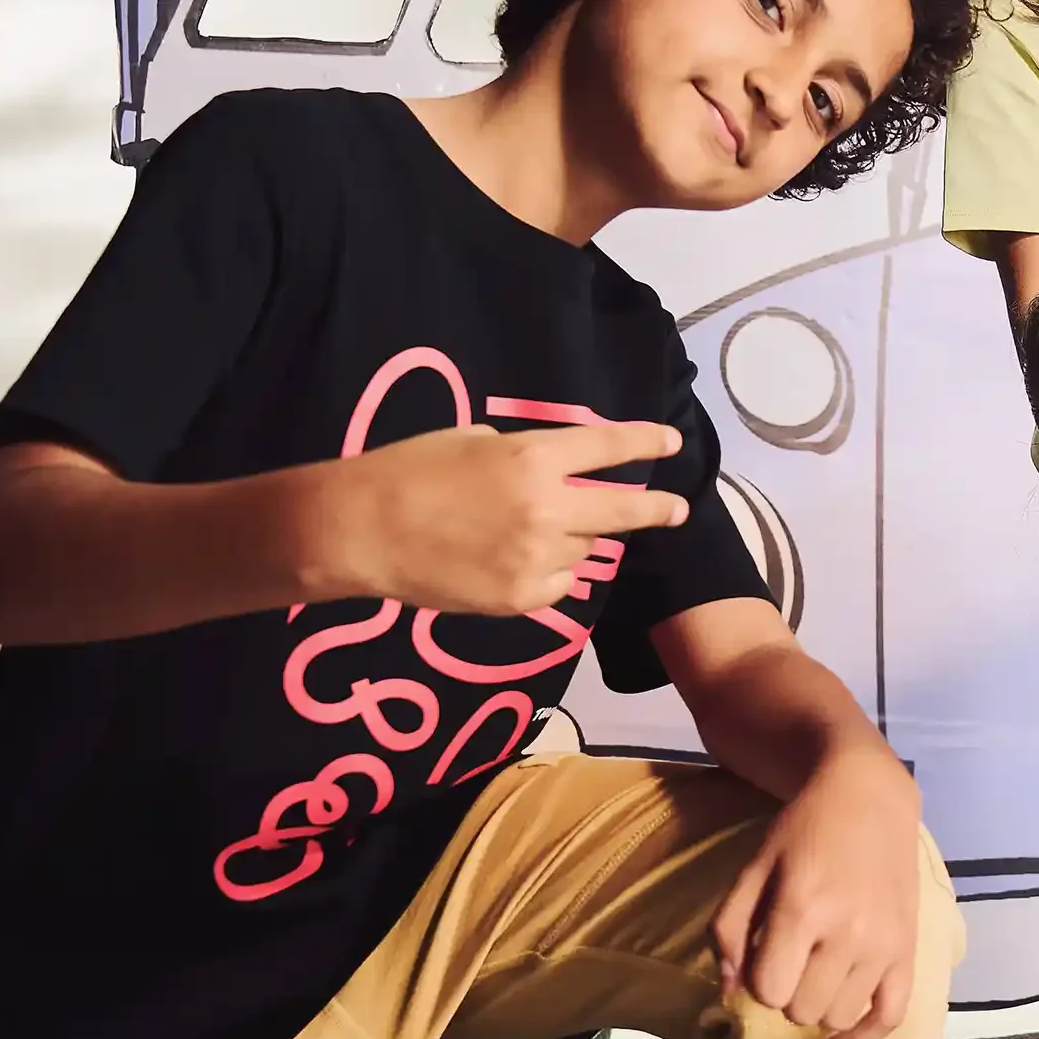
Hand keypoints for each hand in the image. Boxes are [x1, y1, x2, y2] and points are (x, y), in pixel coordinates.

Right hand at [321, 420, 687, 613]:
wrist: (362, 532)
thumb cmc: (409, 472)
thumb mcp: (472, 440)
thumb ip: (522, 454)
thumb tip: (551, 471)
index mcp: (534, 459)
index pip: (610, 447)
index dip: (647, 442)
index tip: (671, 443)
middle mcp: (547, 509)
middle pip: (624, 510)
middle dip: (657, 508)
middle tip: (676, 509)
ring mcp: (537, 559)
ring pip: (586, 550)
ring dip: (576, 539)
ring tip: (531, 532)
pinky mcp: (521, 598)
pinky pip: (558, 584)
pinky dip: (550, 573)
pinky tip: (515, 562)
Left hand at [708, 744, 921, 1038]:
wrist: (869, 799)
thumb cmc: (801, 831)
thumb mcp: (753, 869)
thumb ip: (729, 929)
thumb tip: (727, 992)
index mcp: (802, 908)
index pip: (768, 989)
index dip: (757, 980)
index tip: (762, 955)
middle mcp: (848, 932)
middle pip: (801, 1009)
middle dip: (786, 992)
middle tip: (789, 959)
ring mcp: (884, 945)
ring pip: (838, 1016)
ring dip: (817, 1006)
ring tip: (813, 976)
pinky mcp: (908, 950)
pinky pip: (890, 1016)